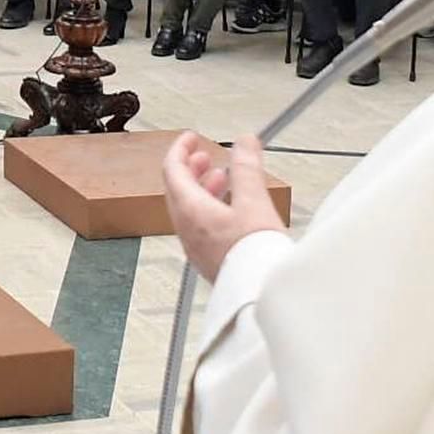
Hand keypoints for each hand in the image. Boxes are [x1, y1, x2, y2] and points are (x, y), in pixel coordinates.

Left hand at [162, 130, 286, 281]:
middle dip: (190, 168)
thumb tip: (244, 142)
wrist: (261, 295)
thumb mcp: (253, 201)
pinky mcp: (210, 260)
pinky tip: (231, 209)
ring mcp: (197, 247)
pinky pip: (201, 226)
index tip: (190, 137)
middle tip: (202, 155)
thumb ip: (247, 168)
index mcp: (190, 211)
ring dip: (201, 188)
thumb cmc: (254, 255)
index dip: (180, 149)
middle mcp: (188, 230)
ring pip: (189, 209)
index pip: (172, 171)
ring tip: (221, 178)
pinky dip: (210, 208)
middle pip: (177, 190)